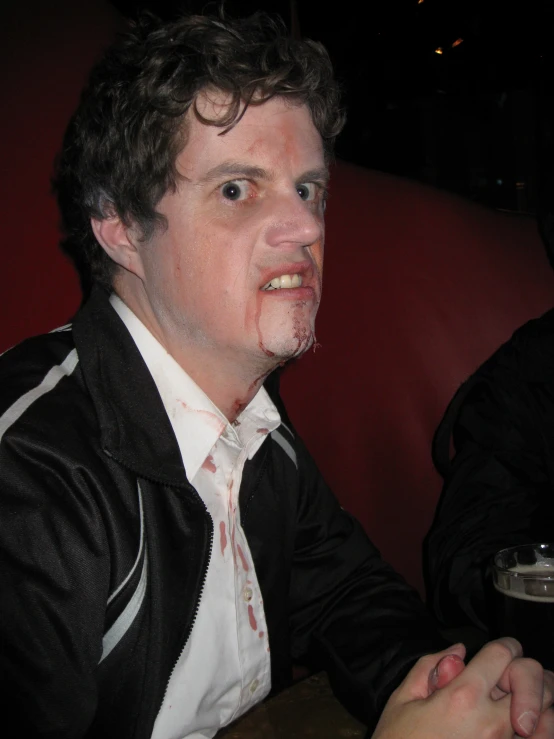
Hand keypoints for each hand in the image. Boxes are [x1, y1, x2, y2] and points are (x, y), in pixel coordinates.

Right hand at [372, 638, 553, 737]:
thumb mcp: (402, 699)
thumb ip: (429, 667)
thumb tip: (459, 652)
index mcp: (462, 696)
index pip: (503, 653)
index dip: (504, 646)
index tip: (498, 654)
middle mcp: (490, 720)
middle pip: (530, 676)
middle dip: (524, 672)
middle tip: (510, 681)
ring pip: (548, 713)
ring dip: (538, 701)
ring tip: (522, 703)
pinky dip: (543, 729)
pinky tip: (527, 727)